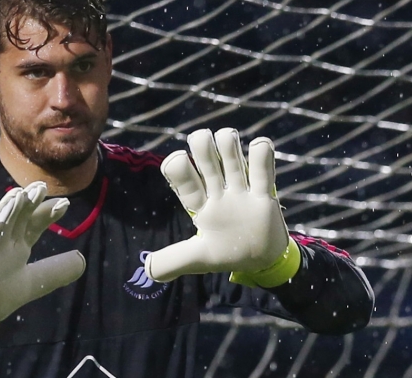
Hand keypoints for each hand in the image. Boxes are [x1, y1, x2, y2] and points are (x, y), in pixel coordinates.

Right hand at [0, 182, 85, 352]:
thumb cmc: (2, 293)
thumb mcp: (36, 282)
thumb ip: (56, 271)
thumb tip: (82, 260)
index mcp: (17, 243)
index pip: (34, 223)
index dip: (48, 213)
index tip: (65, 203)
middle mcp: (4, 241)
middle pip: (17, 217)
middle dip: (28, 202)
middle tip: (41, 187)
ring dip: (7, 209)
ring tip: (19, 194)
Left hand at [144, 128, 298, 286]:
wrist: (263, 262)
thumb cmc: (227, 254)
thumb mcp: (199, 259)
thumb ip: (173, 261)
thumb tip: (147, 269)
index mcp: (199, 204)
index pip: (182, 178)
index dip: (177, 167)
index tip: (177, 162)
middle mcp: (217, 191)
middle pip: (205, 157)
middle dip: (202, 145)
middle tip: (203, 143)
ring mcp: (240, 190)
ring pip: (231, 154)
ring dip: (228, 142)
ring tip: (229, 142)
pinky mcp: (264, 193)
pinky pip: (262, 168)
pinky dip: (262, 153)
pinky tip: (260, 147)